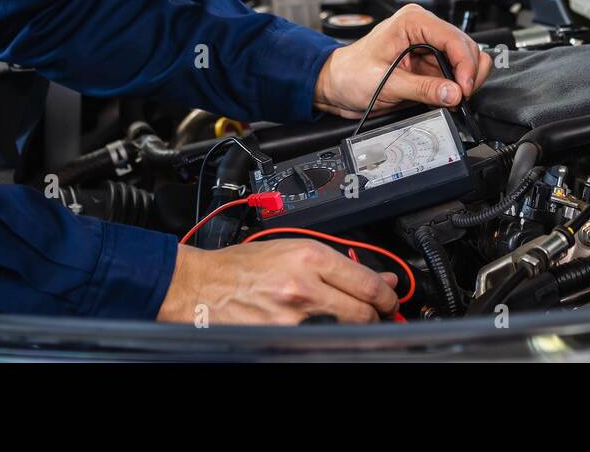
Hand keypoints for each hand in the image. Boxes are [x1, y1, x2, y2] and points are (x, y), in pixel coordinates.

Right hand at [155, 240, 399, 323]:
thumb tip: (378, 277)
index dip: (386, 295)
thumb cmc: (241, 266)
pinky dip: (326, 337)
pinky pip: (319, 339)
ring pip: (345, 329)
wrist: (200, 286)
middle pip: (363, 311)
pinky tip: (321, 330)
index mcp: (309, 256)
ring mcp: (293, 317)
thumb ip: (337, 263)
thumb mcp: (291, 250)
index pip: (366, 282)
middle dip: (376, 315)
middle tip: (376, 314)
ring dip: (354, 328)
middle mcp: (304, 286)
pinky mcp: (282, 337)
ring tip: (347, 321)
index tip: (389, 298)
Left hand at [312, 4, 491, 118]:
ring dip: (465, 81)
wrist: (336, 86)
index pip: (453, 38)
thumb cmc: (350, 74)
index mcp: (412, 22)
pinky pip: (455, 74)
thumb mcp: (386, 84)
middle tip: (461, 97)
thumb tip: (453, 92)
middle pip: (466, 47)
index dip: (465, 64)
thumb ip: (423, 88)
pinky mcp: (430, 64)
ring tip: (455, 99)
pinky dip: (457, 87)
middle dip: (468, 74)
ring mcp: (429, 46)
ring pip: (465, 60)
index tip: (465, 88)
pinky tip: (448, 97)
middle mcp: (423, 29)